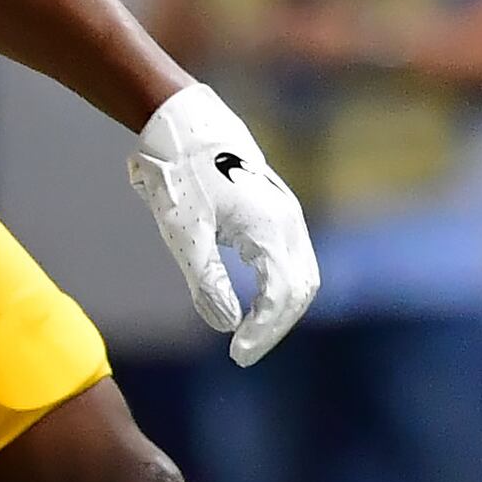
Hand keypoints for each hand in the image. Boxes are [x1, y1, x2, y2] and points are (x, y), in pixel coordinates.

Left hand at [126, 82, 316, 365]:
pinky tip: (254, 304)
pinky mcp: (277, 212)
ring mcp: (287, 216)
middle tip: (243, 353)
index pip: (280, 297)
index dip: (262, 332)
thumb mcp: (184, 233)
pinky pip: (291, 260)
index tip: (237, 356)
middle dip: (275, 326)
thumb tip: (225, 325)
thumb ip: (206, 280)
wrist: (184, 126)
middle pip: (300, 290)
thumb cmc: (180, 178)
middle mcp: (289, 223)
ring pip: (300, 275)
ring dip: (280, 309)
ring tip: (249, 335)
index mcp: (270, 230)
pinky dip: (280, 288)